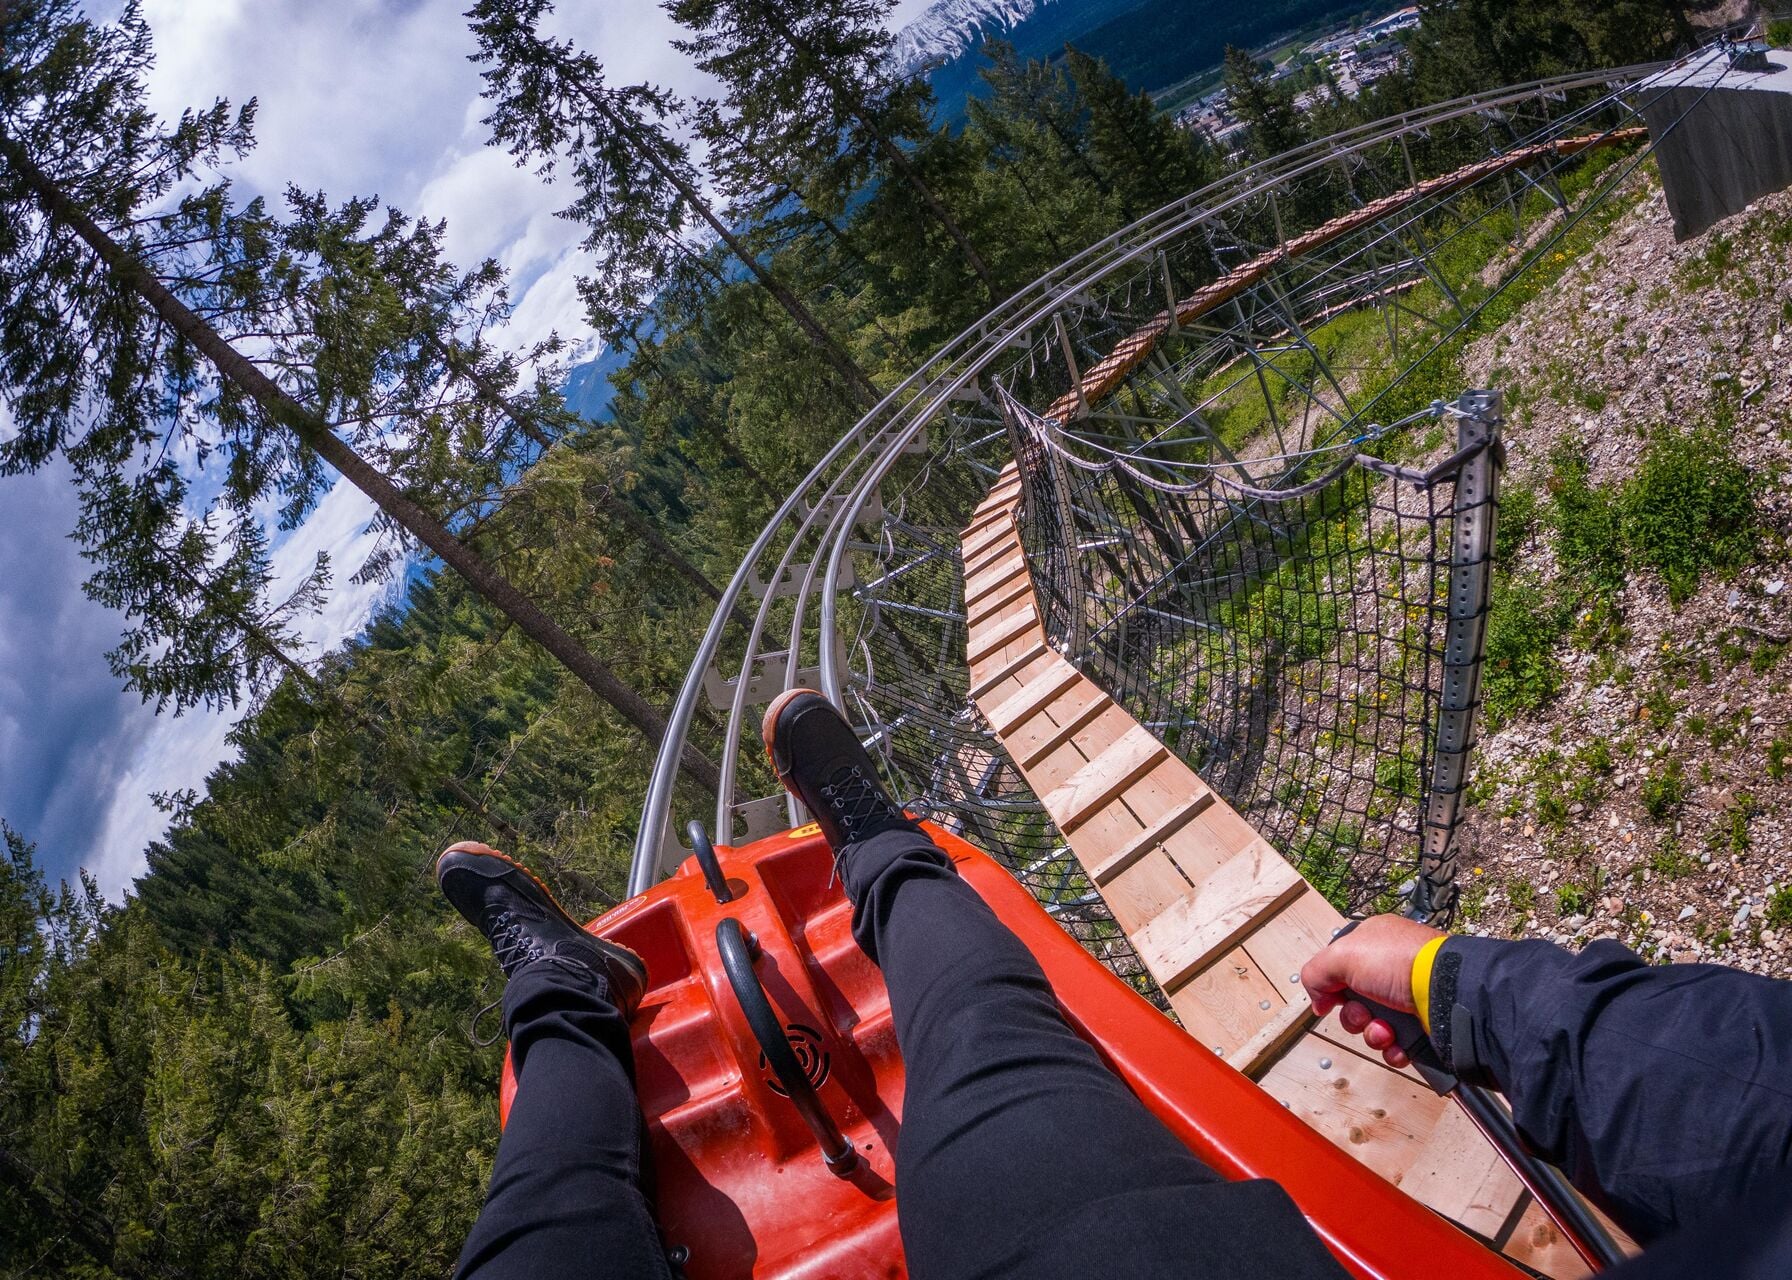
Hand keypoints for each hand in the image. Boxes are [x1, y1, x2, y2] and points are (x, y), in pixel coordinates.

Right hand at [1300, 914, 1442, 1068]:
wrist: (1447, 992)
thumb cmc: (1403, 962)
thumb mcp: (1342, 955)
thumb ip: (1316, 973)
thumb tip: (1318, 999)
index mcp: (1373, 942)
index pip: (1340, 967)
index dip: (1332, 986)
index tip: (1331, 997)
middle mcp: (1391, 969)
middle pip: (1354, 1001)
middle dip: (1353, 1015)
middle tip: (1364, 1012)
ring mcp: (1407, 998)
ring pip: (1372, 1025)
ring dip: (1372, 1034)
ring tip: (1386, 1031)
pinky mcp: (1421, 1024)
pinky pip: (1395, 1044)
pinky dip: (1392, 1048)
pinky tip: (1397, 1042)